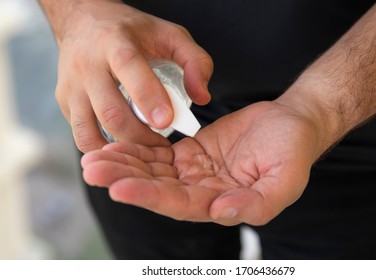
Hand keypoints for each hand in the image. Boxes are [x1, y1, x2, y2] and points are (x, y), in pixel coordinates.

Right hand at [52, 1, 212, 150]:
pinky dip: (103, 148)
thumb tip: (202, 97)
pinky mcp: (64, 103)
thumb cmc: (132, 32)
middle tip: (162, 146)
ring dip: (120, 148)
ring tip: (143, 149)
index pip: (128, 68)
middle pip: (110, 112)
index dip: (148, 97)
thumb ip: (195, 62)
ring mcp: (72, 86)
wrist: (85, 22)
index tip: (167, 122)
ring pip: (89, 131)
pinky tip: (123, 145)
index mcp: (116, 43)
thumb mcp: (171, 35)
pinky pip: (81, 135)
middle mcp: (87, 64)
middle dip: (140, 137)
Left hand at [81, 101, 321, 225]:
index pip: (179, 204)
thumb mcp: (285, 179)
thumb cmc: (293, 150)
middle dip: (124, 179)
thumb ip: (258, 203)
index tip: (119, 187)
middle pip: (157, 189)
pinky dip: (137, 149)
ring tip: (94, 157)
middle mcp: (203, 193)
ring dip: (124, 164)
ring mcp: (195, 173)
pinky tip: (115, 143)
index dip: (150, 196)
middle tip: (92, 169)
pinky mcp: (190, 153)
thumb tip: (222, 212)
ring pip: (153, 171)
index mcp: (223, 204)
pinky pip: (159, 153)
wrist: (292, 122)